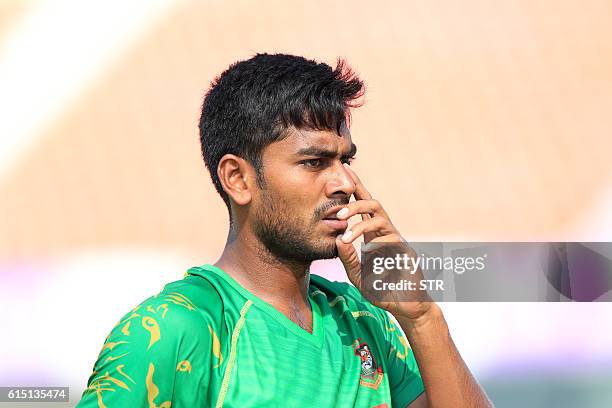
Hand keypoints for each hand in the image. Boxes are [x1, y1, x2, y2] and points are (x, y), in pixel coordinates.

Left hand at [335, 164, 432, 320]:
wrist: (406, 305)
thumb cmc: (381, 289)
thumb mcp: (358, 276)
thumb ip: (348, 260)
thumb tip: (338, 240)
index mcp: (373, 235)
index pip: (365, 207)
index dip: (357, 189)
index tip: (345, 173)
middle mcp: (386, 233)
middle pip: (373, 206)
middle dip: (355, 204)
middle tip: (338, 213)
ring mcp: (398, 241)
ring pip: (381, 220)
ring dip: (360, 226)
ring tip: (346, 236)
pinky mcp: (408, 252)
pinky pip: (393, 241)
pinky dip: (376, 247)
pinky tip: (367, 257)